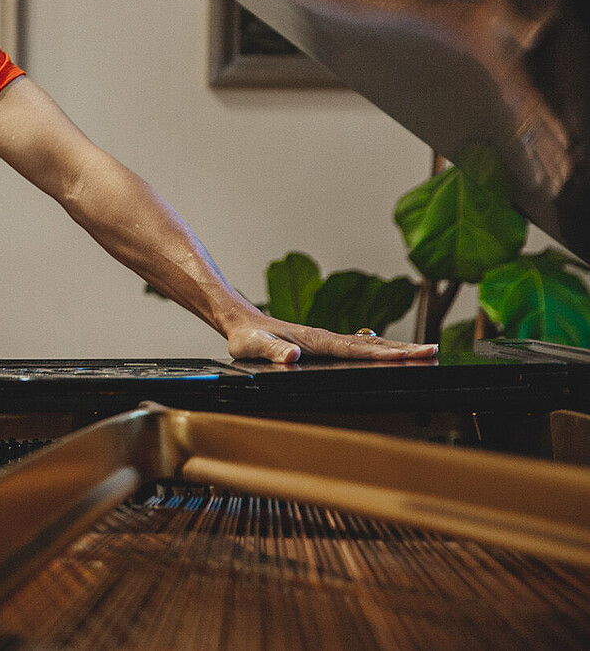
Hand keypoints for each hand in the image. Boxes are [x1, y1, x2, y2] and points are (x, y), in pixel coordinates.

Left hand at [226, 314, 437, 363]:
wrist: (242, 323)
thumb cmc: (247, 337)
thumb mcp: (253, 347)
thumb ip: (272, 351)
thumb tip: (292, 354)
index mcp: (316, 340)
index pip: (356, 348)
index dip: (383, 353)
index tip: (408, 355)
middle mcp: (326, 337)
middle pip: (372, 343)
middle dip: (403, 348)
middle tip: (433, 351)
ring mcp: (328, 340)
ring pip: (369, 343)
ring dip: (398, 347)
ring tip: (425, 351)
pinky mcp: (326, 344)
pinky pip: (360, 346)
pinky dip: (382, 348)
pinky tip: (393, 352)